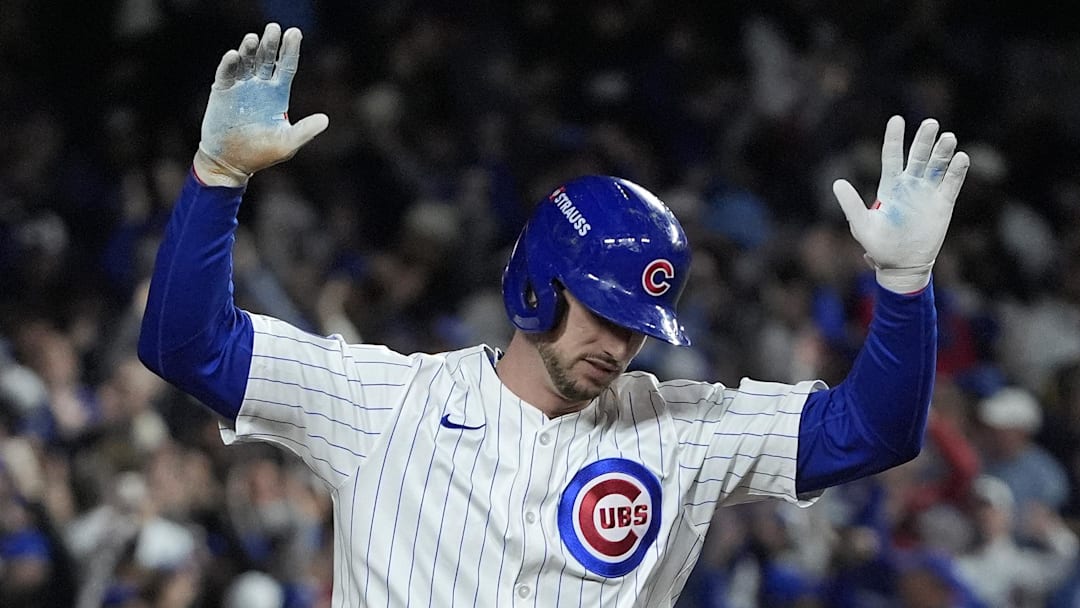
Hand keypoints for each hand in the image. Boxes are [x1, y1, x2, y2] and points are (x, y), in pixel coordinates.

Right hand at [195, 23, 328, 186]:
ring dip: (250, 50)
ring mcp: (241, 87)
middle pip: (267, 59)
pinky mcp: (223, 92)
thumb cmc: (261, 154)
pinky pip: (227, 74)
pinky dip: (230, 64)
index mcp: (278, 94)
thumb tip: (326, 120)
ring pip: (247, 62)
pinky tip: (234, 55)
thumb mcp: (287, 144)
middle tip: (274, 28)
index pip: (287, 66)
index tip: (294, 33)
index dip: (291, 50)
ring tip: (254, 38)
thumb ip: (305, 131)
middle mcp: (260, 86)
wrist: (231, 163)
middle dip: (271, 44)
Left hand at [832, 116, 969, 292]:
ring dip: (943, 151)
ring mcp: (928, 193)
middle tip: (931, 124)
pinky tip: (961, 157)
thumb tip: (837, 183)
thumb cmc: (878, 246)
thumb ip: (851, 204)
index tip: (897, 119)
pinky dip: (956, 171)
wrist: (901, 266)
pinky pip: (951, 184)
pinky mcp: (943, 204)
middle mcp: (910, 185)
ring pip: (937, 166)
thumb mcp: (862, 225)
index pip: (892, 155)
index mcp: (889, 186)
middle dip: (924, 139)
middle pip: (918, 156)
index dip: (894, 138)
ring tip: (948, 137)